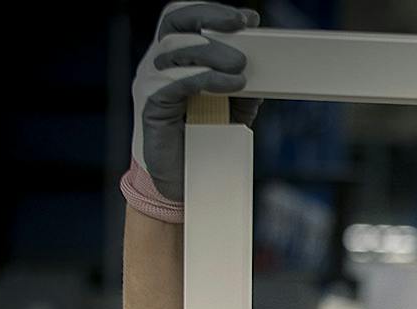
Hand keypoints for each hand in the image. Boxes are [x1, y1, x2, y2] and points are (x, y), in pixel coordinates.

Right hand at [131, 2, 261, 203]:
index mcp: (174, 58)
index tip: (248, 19)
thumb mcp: (230, 108)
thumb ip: (242, 86)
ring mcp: (151, 82)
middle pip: (175, 21)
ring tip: (241, 70)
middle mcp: (157, 64)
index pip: (184, 17)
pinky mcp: (151, 105)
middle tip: (243, 28)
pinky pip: (173, 80)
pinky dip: (204, 77)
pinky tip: (230, 85)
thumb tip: (266, 70)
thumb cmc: (201, 142)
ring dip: (213, 52)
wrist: (183, 184)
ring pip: (175, 47)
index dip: (212, 10)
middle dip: (210, 17)